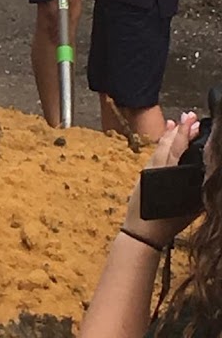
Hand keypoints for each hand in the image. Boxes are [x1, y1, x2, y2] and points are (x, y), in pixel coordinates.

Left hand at [122, 112, 201, 247]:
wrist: (141, 232)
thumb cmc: (166, 224)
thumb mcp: (188, 210)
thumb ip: (197, 191)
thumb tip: (207, 176)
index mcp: (166, 174)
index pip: (177, 148)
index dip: (184, 133)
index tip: (191, 120)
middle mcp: (156, 168)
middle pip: (169, 144)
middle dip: (180, 129)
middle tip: (190, 115)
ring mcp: (149, 170)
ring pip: (161, 148)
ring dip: (169, 135)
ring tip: (176, 122)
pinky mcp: (145, 174)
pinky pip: (155, 154)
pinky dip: (162, 145)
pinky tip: (164, 139)